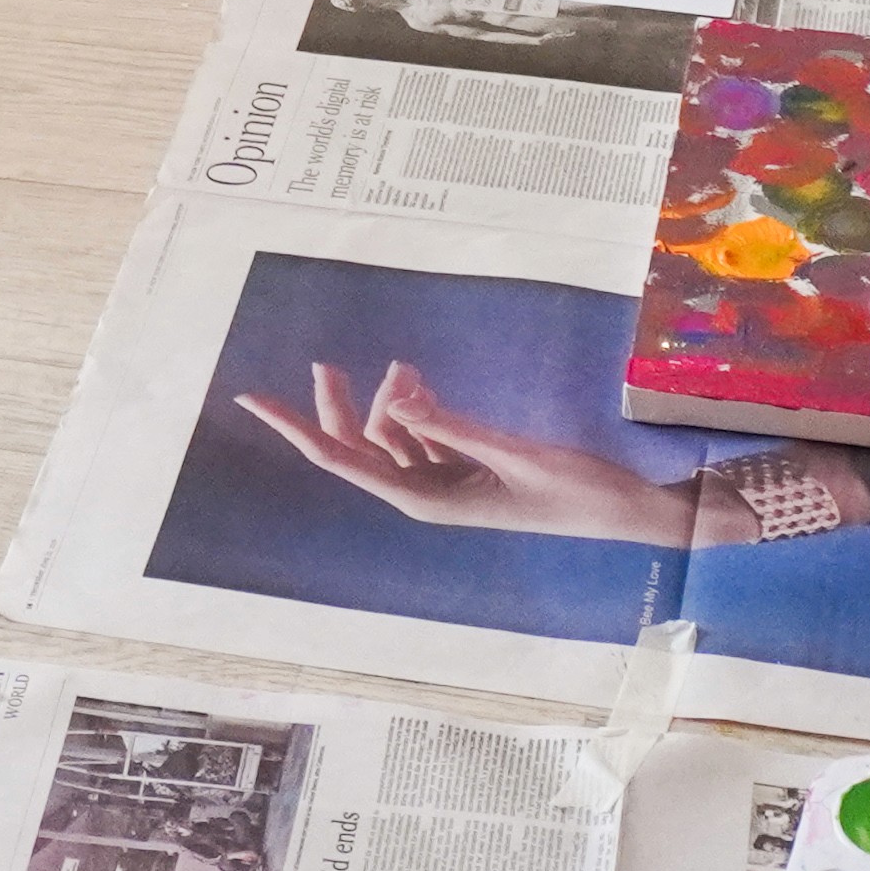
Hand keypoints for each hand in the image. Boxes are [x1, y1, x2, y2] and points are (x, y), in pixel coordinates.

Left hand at [232, 359, 698, 545]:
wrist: (617, 508)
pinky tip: (417, 380)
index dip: (293, 427)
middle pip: (356, 444)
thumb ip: (450, 426)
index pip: (340, 457)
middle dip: (338, 404)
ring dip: (389, 398)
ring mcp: (442, 483)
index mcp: (424, 500)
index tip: (252, 401)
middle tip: (324, 362)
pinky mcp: (464, 469)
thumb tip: (394, 400)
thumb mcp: (509, 452)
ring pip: (389, 433)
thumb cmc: (569, 489)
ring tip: (406, 366)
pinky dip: (414, 404)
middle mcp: (423, 495)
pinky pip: (420, 432)